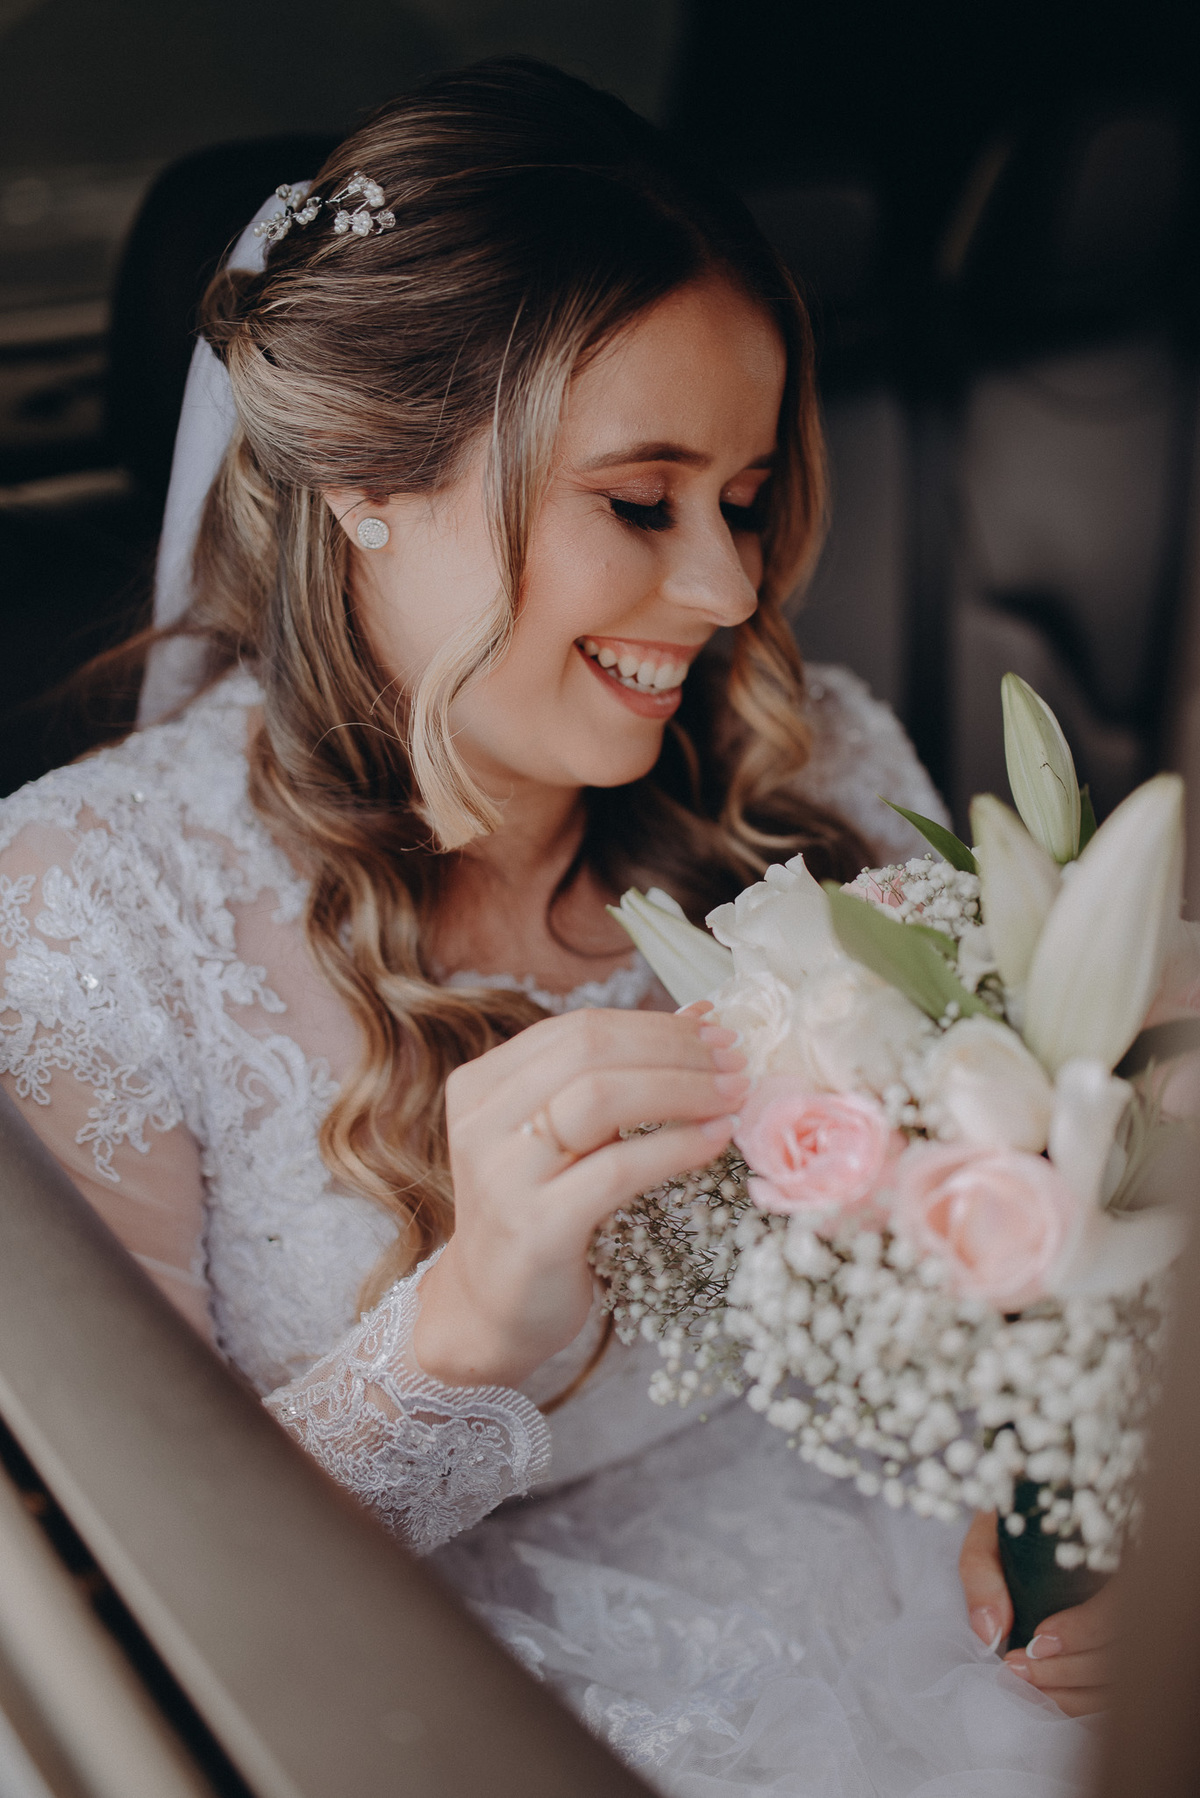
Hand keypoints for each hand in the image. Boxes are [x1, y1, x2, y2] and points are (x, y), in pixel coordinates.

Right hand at [413, 1003, 746, 1389]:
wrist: (491, 1313)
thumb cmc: (540, 1216)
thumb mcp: (568, 1139)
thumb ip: (619, 1077)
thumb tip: (702, 1014)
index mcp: (482, 1085)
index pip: (577, 1029)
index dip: (654, 1025)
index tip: (716, 1034)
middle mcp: (481, 1121)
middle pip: (590, 1051)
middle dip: (675, 1050)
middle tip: (736, 1063)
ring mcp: (502, 1174)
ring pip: (601, 1097)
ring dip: (683, 1089)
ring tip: (734, 1096)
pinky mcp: (534, 1227)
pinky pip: (617, 1168)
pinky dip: (676, 1147)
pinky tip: (715, 1141)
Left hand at [959, 1509, 1116, 1715]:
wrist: (1029, 1518)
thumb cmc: (1015, 1526)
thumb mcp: (991, 1533)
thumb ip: (982, 1570)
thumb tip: (990, 1632)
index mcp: (1116, 1555)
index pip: (1121, 1604)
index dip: (1085, 1630)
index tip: (1039, 1638)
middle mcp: (1137, 1594)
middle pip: (1124, 1653)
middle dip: (1066, 1670)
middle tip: (1016, 1668)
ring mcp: (1136, 1628)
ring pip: (1123, 1683)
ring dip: (1070, 1693)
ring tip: (1022, 1681)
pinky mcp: (1120, 1655)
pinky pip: (1113, 1694)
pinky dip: (1078, 1703)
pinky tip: (1044, 1696)